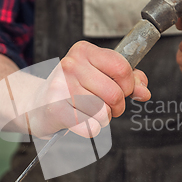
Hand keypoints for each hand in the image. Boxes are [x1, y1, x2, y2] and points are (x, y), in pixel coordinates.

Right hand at [27, 41, 150, 137]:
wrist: (37, 105)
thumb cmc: (72, 89)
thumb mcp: (98, 75)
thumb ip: (127, 79)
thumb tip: (144, 91)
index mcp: (84, 51)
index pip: (122, 68)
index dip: (129, 85)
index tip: (122, 90)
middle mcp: (71, 65)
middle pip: (115, 94)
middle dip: (117, 107)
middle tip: (106, 107)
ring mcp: (61, 86)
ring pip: (104, 112)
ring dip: (103, 119)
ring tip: (90, 113)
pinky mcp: (56, 109)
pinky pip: (91, 127)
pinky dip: (92, 130)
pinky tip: (81, 122)